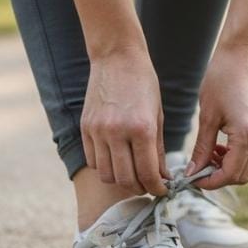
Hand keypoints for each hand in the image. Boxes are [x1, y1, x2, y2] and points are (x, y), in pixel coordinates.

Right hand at [81, 47, 168, 194]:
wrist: (117, 57)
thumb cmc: (144, 84)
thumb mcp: (158, 116)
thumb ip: (158, 149)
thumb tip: (162, 177)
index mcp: (142, 128)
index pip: (148, 173)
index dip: (157, 188)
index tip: (162, 190)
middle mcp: (117, 132)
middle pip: (125, 179)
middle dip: (140, 188)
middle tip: (148, 185)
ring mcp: (98, 131)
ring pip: (106, 174)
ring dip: (120, 180)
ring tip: (132, 174)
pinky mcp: (85, 128)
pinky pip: (92, 160)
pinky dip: (104, 166)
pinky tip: (115, 159)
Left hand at [187, 46, 247, 188]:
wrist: (240, 57)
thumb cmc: (220, 80)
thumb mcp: (207, 117)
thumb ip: (202, 148)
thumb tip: (192, 172)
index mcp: (247, 135)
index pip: (230, 174)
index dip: (210, 181)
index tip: (192, 178)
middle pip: (242, 176)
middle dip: (219, 177)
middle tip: (198, 168)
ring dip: (227, 168)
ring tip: (208, 155)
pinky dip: (235, 157)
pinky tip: (219, 146)